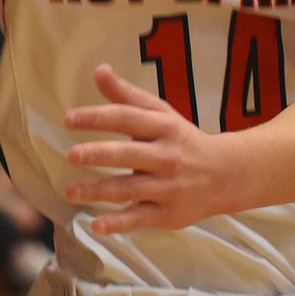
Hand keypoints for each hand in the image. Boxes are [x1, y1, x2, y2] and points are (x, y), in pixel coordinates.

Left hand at [64, 65, 225, 232]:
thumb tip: (99, 70)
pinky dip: (118, 224)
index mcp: (162, 127)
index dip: (97, 117)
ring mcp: (168, 187)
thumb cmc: (182, 140)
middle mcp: (166, 157)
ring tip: (70, 190)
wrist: (226, 175)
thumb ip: (126, 95)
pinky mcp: (167, 214)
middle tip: (72, 155)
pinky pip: (139, 218)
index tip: (68, 119)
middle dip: (100, 154)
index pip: (126, 118)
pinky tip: (96, 225)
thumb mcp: (160, 113)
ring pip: (130, 189)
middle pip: (129, 154)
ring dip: (98, 191)